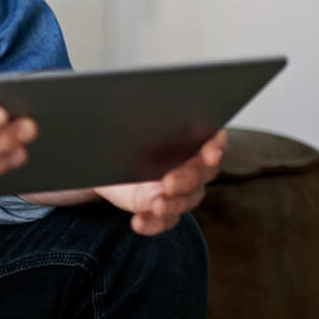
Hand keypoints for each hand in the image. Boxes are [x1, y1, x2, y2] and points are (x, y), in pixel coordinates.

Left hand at [95, 129, 225, 234]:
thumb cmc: (122, 133)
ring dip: (172, 204)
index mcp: (189, 140)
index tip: (211, 152)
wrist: (102, 161)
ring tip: (156, 204)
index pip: (214, 141)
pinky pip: (164, 221)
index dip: (216, 146)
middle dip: (187, 179)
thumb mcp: (128, 122)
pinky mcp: (162, 209)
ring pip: (185, 201)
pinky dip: (152, 223)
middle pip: (201, 175)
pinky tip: (137, 222)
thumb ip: (141, 116)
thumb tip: (133, 95)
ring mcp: (178, 191)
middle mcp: (191, 167)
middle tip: (169, 182)